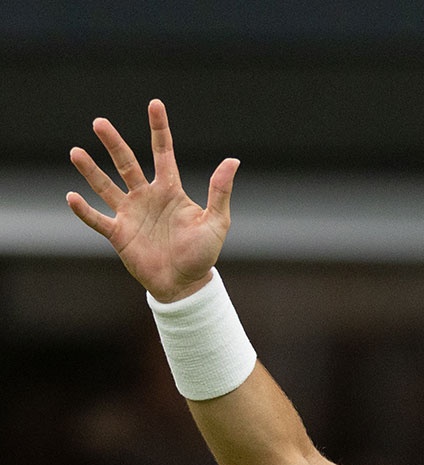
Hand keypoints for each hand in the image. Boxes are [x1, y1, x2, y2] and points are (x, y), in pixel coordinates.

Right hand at [67, 99, 238, 302]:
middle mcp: (147, 197)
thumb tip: (233, 160)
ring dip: (91, 171)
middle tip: (99, 122)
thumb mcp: (216, 222)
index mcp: (170, 191)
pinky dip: (84, 210)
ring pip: (106, 186)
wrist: (184, 284)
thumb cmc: (202, 254)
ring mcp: (130, 214)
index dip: (159, 129)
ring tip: (76, 152)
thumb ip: (220, 191)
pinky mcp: (118, 234)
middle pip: (127, 163)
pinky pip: (98, 219)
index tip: (155, 104)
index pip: (164, 153)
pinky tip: (72, 196)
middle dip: (114, 143)